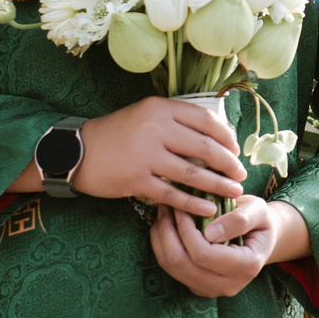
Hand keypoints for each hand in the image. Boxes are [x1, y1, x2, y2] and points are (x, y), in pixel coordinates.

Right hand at [13, 97, 244, 215]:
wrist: (78, 151)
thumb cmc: (118, 133)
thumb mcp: (145, 114)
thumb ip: (175, 120)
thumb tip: (215, 133)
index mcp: (160, 108)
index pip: (205, 120)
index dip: (226, 136)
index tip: (236, 148)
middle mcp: (154, 128)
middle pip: (204, 147)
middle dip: (228, 162)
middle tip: (241, 174)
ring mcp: (145, 155)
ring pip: (192, 172)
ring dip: (217, 184)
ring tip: (233, 191)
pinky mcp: (136, 180)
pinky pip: (172, 194)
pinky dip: (193, 203)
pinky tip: (208, 208)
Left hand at [150, 196, 304, 297]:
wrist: (260, 238)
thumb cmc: (259, 220)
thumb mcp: (257, 210)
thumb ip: (239, 219)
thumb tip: (210, 232)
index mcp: (247, 266)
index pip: (204, 254)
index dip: (187, 229)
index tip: (183, 206)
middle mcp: (228, 285)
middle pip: (183, 264)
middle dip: (169, 232)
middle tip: (167, 205)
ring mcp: (211, 290)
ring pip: (173, 268)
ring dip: (162, 238)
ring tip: (163, 213)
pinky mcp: (198, 287)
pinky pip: (171, 270)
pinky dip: (162, 247)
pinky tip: (165, 227)